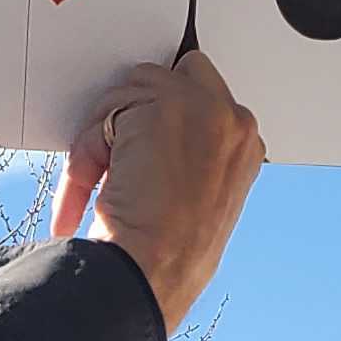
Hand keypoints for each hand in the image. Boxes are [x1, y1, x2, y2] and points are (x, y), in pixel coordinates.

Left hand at [49, 51, 260, 331]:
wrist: (156, 267)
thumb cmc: (173, 253)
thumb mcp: (204, 199)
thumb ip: (195, 157)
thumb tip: (157, 139)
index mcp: (246, 146)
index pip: (206, 100)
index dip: (169, 117)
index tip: (147, 139)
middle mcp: (235, 120)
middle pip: (182, 73)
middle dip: (146, 106)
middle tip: (123, 153)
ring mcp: (204, 105)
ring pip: (140, 84)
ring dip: (114, 125)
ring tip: (109, 176)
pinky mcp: (167, 101)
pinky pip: (112, 101)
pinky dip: (94, 139)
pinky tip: (104, 174)